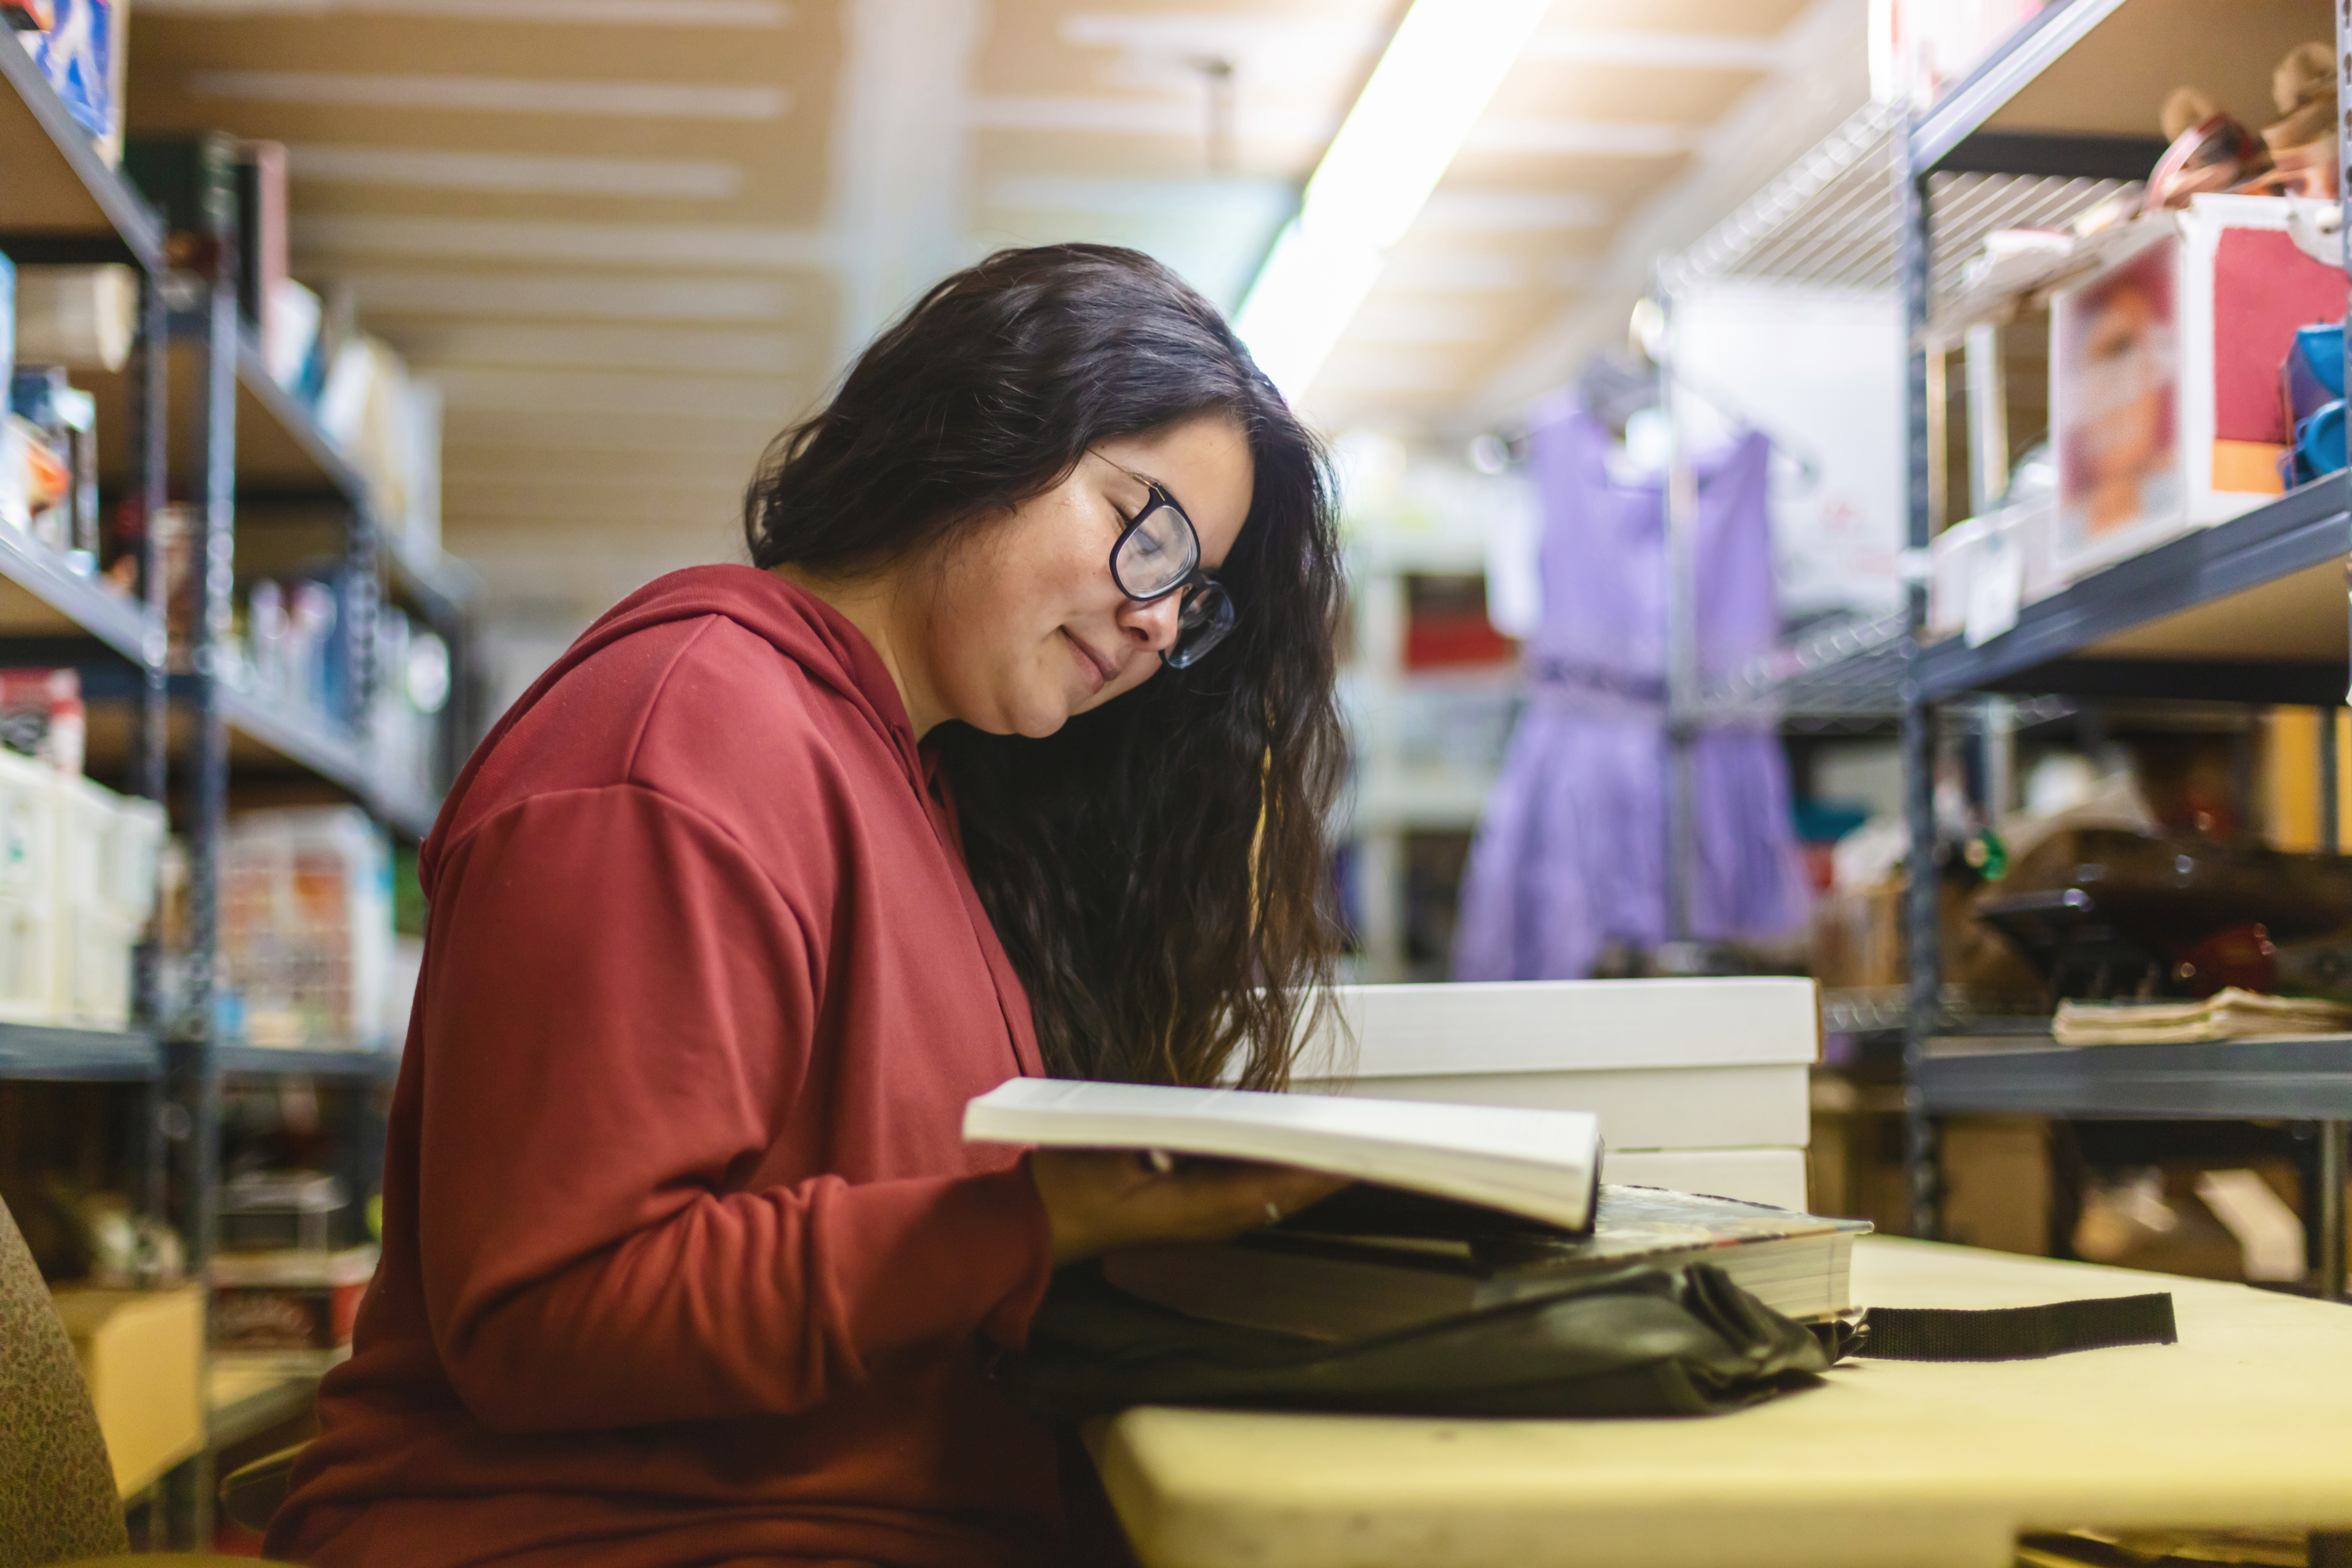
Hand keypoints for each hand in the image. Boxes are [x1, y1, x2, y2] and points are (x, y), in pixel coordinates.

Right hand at [1027, 1148, 1349, 1266]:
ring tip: (1343, 1145)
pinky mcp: (1192, 1212)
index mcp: (1192, 1211)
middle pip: (1282, 1196)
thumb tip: (1209, 1116)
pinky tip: (1293, 1156)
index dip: (1315, 1172)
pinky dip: (1279, 1177)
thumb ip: (1158, 1135)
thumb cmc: (1066, 1190)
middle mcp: (1207, 1222)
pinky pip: (1250, 1195)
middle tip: (1369, 1142)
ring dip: (1307, 1174)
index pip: (1270, 1189)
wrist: (1037, 1226)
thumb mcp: (1106, 1153)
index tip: (1353, 1152)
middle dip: (1325, 1170)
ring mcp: (1201, 1221)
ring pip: (1271, 1198)